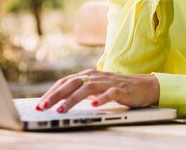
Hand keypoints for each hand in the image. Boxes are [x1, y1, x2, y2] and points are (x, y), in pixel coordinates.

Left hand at [35, 69, 159, 112]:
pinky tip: (93, 106)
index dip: (52, 92)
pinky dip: (100, 99)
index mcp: (90, 75)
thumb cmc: (120, 88)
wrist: (146, 86)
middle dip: (55, 96)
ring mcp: (109, 82)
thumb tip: (60, 101)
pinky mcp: (121, 89)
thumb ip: (82, 90)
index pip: (66, 81)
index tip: (40, 104)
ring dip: (72, 99)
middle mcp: (97, 76)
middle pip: (72, 83)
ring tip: (60, 110)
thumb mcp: (98, 88)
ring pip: (87, 88)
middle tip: (42, 107)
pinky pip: (109, 93)